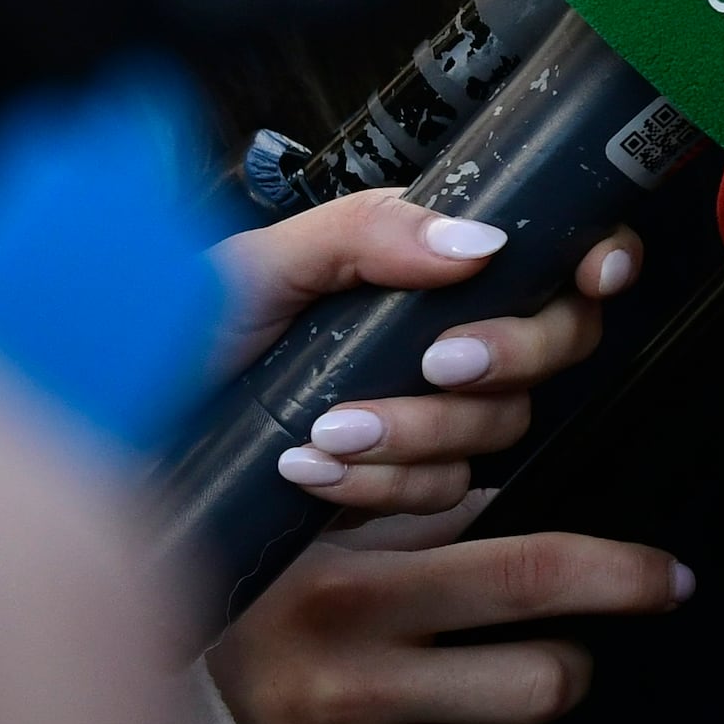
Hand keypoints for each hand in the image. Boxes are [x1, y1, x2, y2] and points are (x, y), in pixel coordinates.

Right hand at [204, 515, 687, 723]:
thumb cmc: (276, 611)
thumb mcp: (327, 543)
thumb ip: (422, 516)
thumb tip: (548, 497)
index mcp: (340, 589)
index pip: (524, 572)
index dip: (617, 572)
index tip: (669, 574)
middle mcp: (347, 683)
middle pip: (548, 674)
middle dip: (589, 648)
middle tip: (615, 618)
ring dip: (512, 697)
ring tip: (453, 672)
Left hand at [212, 196, 638, 518]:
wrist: (123, 442)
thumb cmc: (178, 339)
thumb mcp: (260, 263)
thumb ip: (367, 232)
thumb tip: (474, 241)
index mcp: (422, 262)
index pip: (553, 250)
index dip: (600, 258)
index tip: (593, 273)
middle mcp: (445, 330)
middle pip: (554, 344)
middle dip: (507, 356)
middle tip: (437, 362)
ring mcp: (434, 410)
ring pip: (498, 425)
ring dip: (418, 431)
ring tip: (331, 429)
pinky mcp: (406, 481)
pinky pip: (440, 491)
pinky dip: (378, 485)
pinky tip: (315, 472)